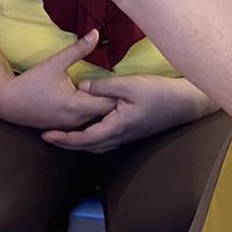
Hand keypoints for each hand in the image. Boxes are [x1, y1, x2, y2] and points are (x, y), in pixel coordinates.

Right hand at [0, 31, 116, 130]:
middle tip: (127, 88)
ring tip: (117, 95)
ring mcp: (71, 127)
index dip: (119, 93)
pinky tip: (99, 104)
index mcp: (77, 105)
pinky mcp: (66, 129)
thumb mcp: (55, 63)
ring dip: (105, 108)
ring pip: (97, 120)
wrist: (7, 103)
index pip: (109, 102)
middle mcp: (77, 120)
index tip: (129, 82)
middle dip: (115, 100)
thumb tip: (96, 32)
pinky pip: (87, 123)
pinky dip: (94, 114)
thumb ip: (78, 49)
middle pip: (106, 113)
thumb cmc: (31, 82)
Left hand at [42, 74, 215, 153]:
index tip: (45, 134)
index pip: (83, 139)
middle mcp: (120, 137)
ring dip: (78, 143)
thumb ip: (103, 86)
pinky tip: (88, 131)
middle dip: (66, 144)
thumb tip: (80, 86)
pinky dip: (91, 139)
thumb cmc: (159, 93)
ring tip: (63, 137)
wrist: (185, 105)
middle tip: (47, 138)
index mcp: (116, 128)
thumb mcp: (130, 85)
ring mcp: (127, 137)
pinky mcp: (132, 133)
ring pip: (97, 146)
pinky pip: (106, 142)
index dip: (62, 139)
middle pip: (87, 147)